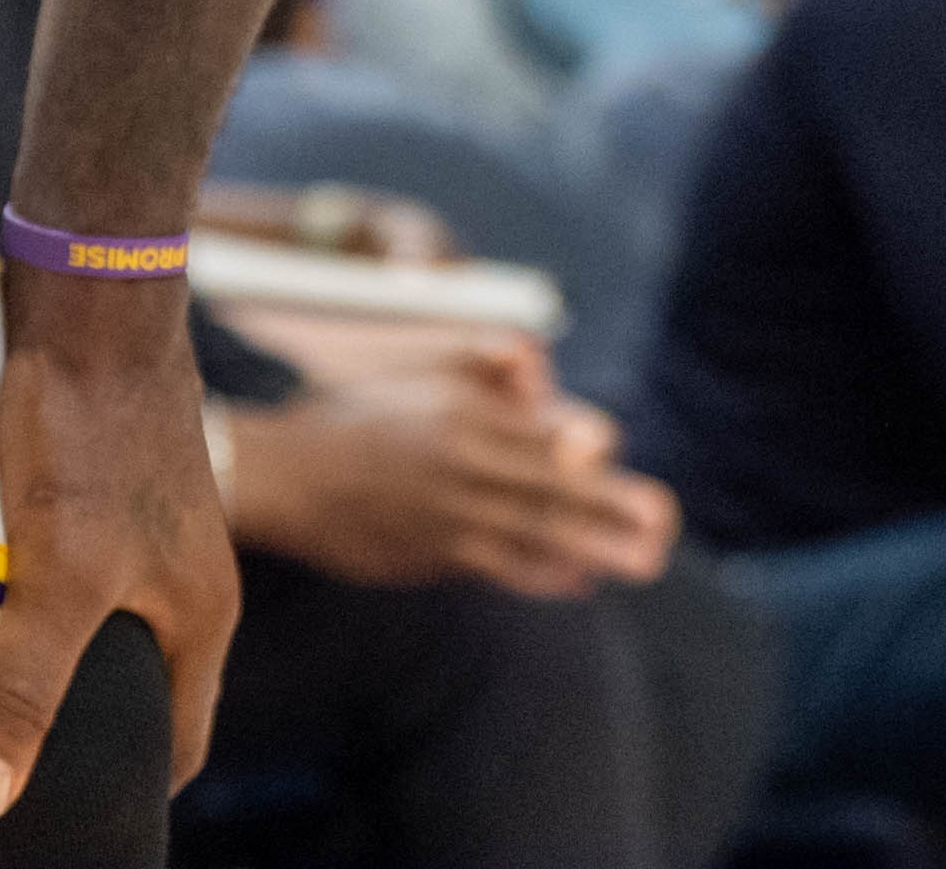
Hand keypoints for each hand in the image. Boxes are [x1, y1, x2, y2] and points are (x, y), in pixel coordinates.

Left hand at [0, 273, 239, 817]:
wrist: (91, 289)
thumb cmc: (93, 425)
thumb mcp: (57, 571)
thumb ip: (22, 686)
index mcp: (200, 613)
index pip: (179, 744)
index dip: (128, 790)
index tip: (63, 823)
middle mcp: (181, 576)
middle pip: (135, 687)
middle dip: (76, 732)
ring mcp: (142, 527)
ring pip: (96, 625)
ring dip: (42, 660)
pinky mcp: (97, 484)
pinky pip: (64, 571)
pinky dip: (21, 601)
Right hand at [228, 347, 674, 601]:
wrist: (282, 475)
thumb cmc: (352, 416)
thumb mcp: (416, 376)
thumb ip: (479, 368)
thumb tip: (535, 365)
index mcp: (460, 415)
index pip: (539, 432)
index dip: (582, 446)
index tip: (615, 451)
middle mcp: (461, 465)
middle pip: (551, 488)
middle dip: (612, 506)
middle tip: (664, 522)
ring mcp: (446, 515)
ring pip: (534, 533)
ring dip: (594, 548)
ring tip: (644, 561)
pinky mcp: (429, 555)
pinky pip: (497, 566)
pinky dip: (540, 575)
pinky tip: (576, 581)